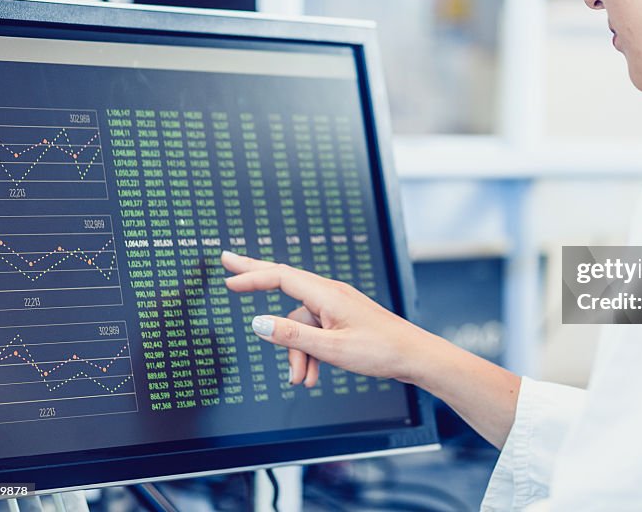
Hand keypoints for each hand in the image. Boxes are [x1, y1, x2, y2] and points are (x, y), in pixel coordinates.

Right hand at [221, 251, 426, 387]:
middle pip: (284, 281)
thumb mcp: (331, 348)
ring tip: (302, 380)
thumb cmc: (381, 350)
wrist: (414, 356)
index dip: (251, 276)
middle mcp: (330, 294)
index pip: (280, 277)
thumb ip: (293, 336)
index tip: (227, 276)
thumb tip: (258, 323)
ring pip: (300, 325)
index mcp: (327, 294)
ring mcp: (336, 306)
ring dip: (296, 353)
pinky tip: (314, 376)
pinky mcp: (342, 320)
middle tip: (227, 261)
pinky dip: (310, 353)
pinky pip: (314, 332)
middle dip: (255, 277)